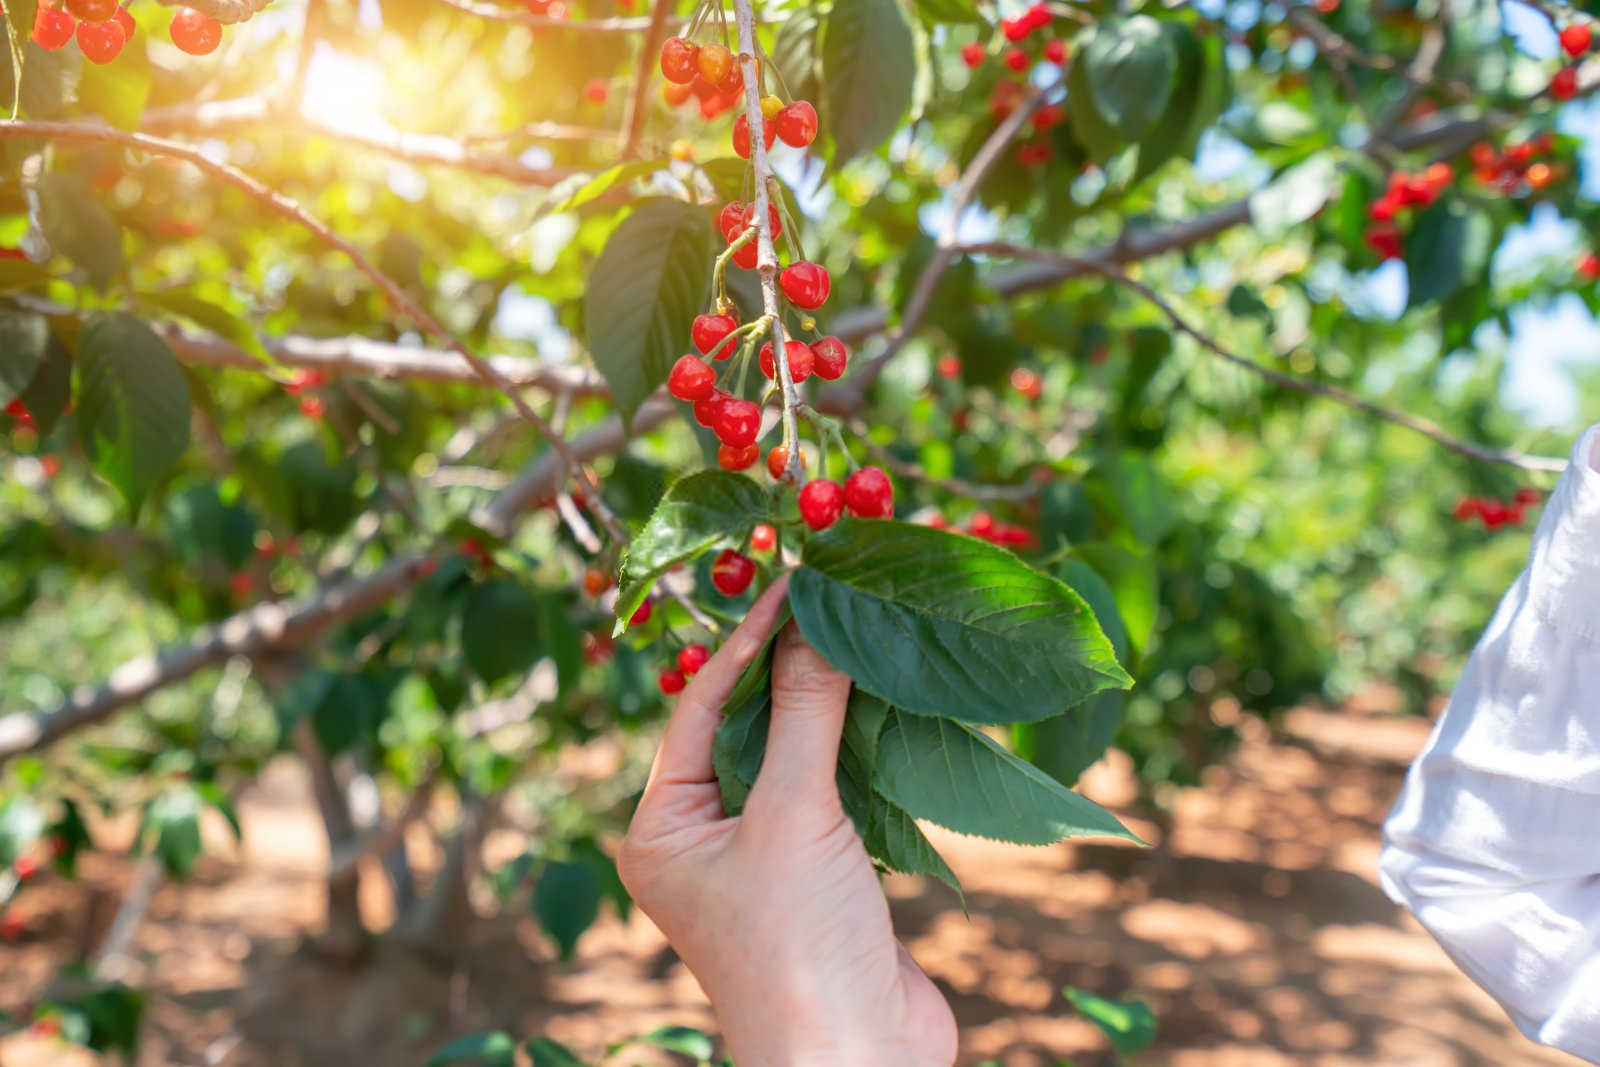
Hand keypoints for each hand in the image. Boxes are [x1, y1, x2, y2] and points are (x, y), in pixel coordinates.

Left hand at [619, 576, 956, 1066]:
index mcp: (663, 828)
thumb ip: (805, 713)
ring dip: (831, 704)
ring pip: (795, 755)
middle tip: (835, 595)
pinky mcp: (821, 872)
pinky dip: (862, 747)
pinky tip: (891, 701)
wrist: (861, 1065)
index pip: (700, 707)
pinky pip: (836, 789)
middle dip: (790, 666)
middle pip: (746, 725)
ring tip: (866, 632)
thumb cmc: (798, 949)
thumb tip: (815, 618)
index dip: (747, 641)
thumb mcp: (795, 818)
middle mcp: (704, 838)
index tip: (794, 580)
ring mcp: (764, 856)